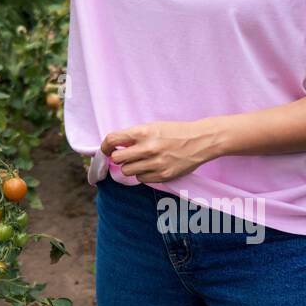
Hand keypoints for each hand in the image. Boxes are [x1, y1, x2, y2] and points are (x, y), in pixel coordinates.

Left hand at [100, 121, 218, 182]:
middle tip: (126, 156)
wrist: (200, 141)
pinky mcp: (163, 175)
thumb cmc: (175, 132)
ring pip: (127, 171)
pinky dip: (143, 174)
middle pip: (117, 159)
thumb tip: (114, 146)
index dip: (105, 146)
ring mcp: (155, 164)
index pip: (112, 140)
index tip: (105, 150)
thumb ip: (134, 136)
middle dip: (119, 158)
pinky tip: (152, 166)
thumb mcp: (152, 127)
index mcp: (143, 133)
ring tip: (141, 161)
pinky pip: (142, 179)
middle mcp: (147, 148)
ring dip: (131, 167)